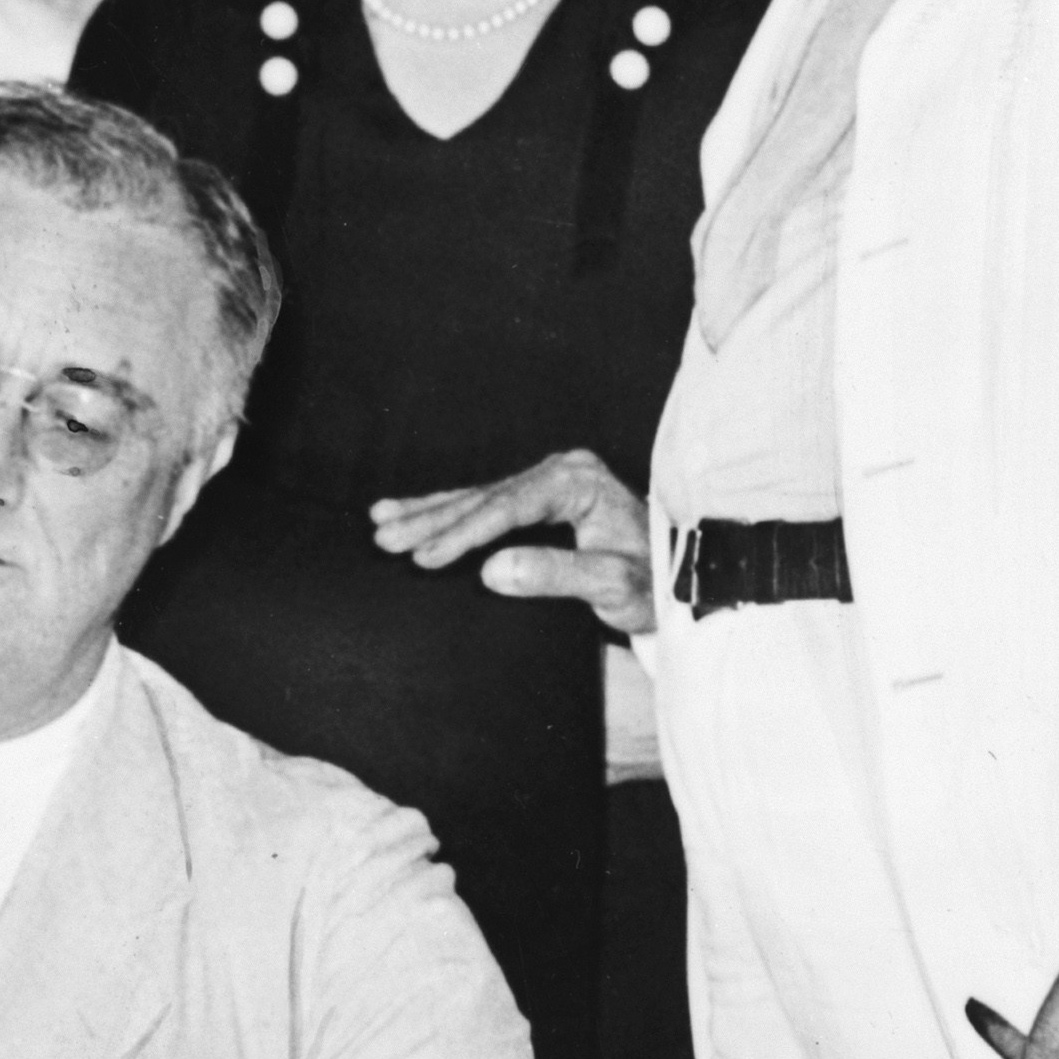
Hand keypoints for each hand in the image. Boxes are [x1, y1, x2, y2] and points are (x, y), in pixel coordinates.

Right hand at [370, 452, 662, 636]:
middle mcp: (560, 472)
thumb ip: (556, 575)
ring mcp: (547, 482)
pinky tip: (405, 509)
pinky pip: (484, 502)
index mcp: (579, 483)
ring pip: (476, 497)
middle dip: (431, 520)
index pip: (509, 507)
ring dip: (427, 512)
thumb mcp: (613, 586)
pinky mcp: (538, 498)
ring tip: (379, 523)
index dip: (463, 533)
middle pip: (484, 497)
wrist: (679, 580)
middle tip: (386, 541)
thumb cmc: (653, 584)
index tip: (425, 558)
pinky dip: (445, 509)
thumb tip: (490, 571)